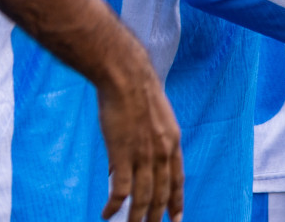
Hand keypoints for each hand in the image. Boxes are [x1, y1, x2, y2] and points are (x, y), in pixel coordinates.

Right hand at [94, 40, 183, 221]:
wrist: (126, 77)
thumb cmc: (136, 92)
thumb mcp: (154, 118)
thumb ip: (150, 141)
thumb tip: (127, 163)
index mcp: (173, 142)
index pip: (178, 179)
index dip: (177, 201)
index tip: (177, 218)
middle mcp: (162, 152)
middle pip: (161, 194)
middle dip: (157, 217)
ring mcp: (144, 155)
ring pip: (143, 197)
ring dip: (136, 219)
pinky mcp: (123, 155)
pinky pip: (120, 190)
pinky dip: (114, 206)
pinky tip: (106, 214)